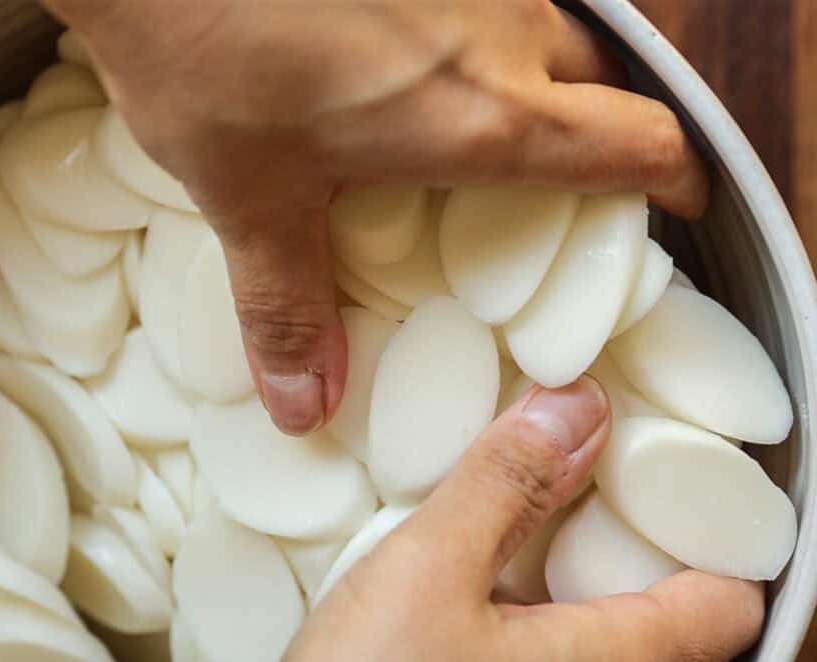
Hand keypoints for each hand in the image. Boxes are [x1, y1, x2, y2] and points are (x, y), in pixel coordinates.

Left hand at [39, 0, 709, 434]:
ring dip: (537, 82)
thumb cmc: (207, 48)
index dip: (677, 180)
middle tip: (559, 182)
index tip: (676, 205)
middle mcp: (501, 34)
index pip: (639, 145)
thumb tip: (304, 402)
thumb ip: (287, 307)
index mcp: (482, 116)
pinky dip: (484, 37)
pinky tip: (416, 58)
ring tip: (482, 123)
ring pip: (549, 34)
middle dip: (598, 136)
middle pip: (602, 88)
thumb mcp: (249, 198)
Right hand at [245, 377, 761, 661]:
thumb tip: (572, 411)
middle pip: (667, 624)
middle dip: (625, 549)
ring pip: (604, 659)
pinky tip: (464, 614)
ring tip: (510, 541)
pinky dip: (530, 637)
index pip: (728, 601)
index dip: (708, 532)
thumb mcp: (424, 576)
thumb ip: (504, 487)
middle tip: (568, 490)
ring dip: (571, 594)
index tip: (653, 479)